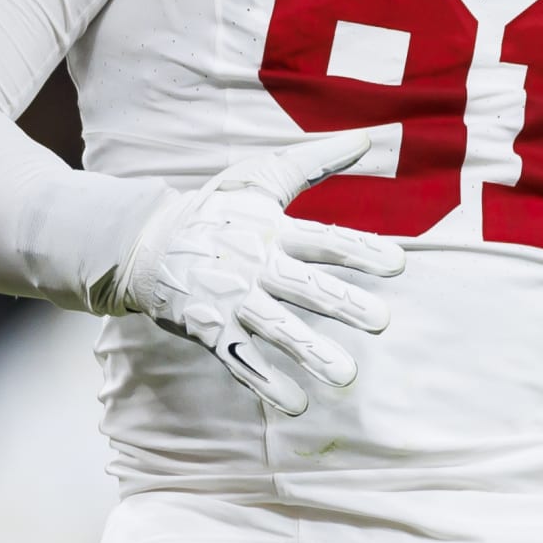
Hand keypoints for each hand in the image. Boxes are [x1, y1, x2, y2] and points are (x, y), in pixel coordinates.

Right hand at [109, 132, 404, 415]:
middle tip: (380, 322)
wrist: (145, 242)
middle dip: (342, 303)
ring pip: (276, 327)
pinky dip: (266, 383)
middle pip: (304, 286)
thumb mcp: (261, 177)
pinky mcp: (209, 329)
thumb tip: (369, 138)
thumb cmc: (214, 208)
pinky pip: (241, 360)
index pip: (325, 241)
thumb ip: (316, 161)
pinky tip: (297, 404)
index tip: (397, 266)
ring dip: (310, 351)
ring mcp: (232, 299)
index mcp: (273, 229)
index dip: (361, 251)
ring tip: (345, 376)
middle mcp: (256, 264)